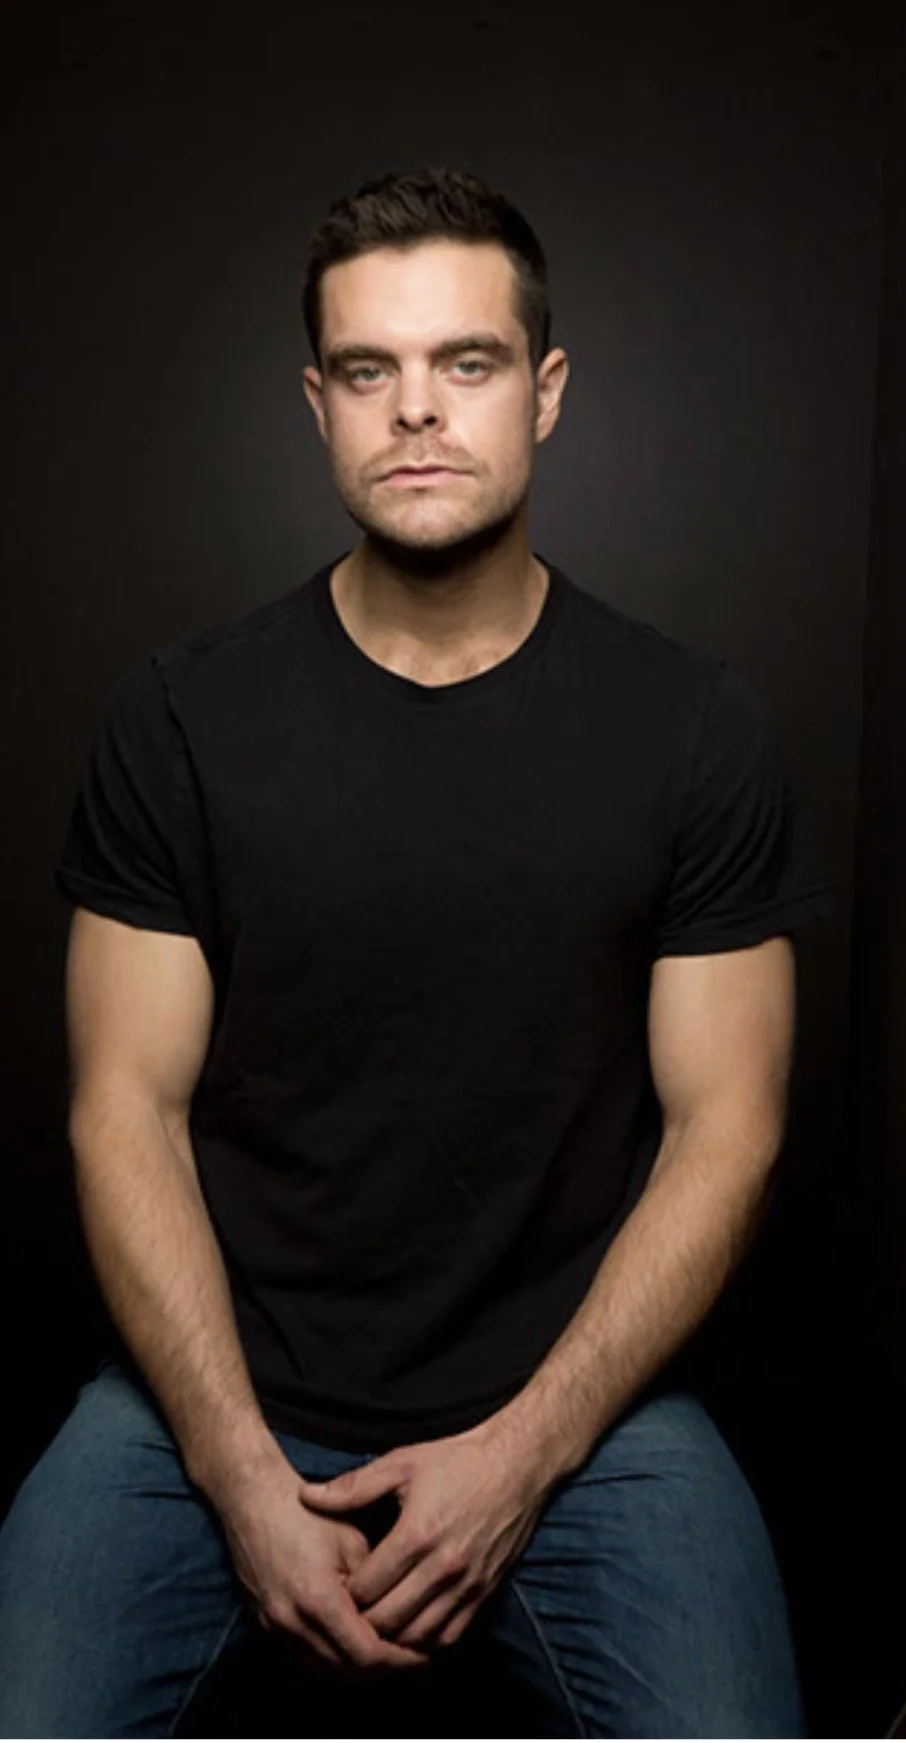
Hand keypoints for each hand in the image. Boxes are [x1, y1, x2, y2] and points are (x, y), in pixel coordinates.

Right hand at [214, 1447, 433, 1680]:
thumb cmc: (308, 1514)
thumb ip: (375, 1585)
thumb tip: (398, 1616)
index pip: (365, 1652)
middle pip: (347, 1670)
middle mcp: (293, 1623)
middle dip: (384, 1670)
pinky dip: (335, 1661)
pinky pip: (307, 1659)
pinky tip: (357, 1650)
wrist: (255, 1503)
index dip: (399, 1659)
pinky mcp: (267, 1626)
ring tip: (392, 1658)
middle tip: (416, 1660)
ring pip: (326, 1670)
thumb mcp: (352, 1542)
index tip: (425, 1655)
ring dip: (360, 1671)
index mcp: (317, 1599)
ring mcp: (276, 1628)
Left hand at [296, 1420, 552, 1654]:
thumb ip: (353, 1487)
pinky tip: (408, 1630)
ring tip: (373, 1626)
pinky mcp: (485, 1593)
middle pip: (389, 1620)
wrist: (516, 1466)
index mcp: (416, 1534)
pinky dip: (425, 1642)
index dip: (343, 1594)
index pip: (367, 1588)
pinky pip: (449, 1637)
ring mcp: (467, 1585)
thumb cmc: (456, 1461)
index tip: (333, 1587)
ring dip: (392, 1637)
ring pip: (418, 1636)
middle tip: (346, 1614)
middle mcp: (443, 1567)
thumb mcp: (401, 1464)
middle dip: (362, 1622)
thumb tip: (307, 1497)